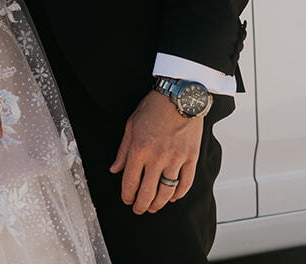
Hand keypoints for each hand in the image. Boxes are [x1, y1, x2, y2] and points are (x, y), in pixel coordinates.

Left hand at [110, 90, 203, 213]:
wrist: (179, 96)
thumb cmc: (153, 107)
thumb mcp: (131, 125)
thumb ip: (123, 151)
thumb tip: (115, 170)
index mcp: (139, 149)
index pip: (130, 182)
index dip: (127, 196)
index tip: (127, 200)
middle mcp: (157, 158)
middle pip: (148, 193)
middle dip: (141, 206)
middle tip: (138, 209)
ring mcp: (176, 160)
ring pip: (167, 192)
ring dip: (159, 204)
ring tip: (154, 206)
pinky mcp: (191, 158)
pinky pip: (185, 184)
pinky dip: (178, 195)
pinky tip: (172, 197)